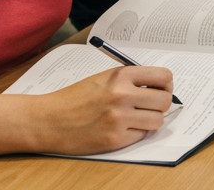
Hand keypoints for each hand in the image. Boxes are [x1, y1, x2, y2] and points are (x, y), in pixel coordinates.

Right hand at [34, 66, 173, 154]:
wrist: (47, 120)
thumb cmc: (74, 98)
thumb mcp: (103, 78)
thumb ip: (131, 80)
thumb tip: (160, 87)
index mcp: (120, 76)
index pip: (164, 77)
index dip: (166, 85)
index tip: (161, 89)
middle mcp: (122, 95)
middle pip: (165, 100)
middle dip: (160, 104)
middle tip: (150, 106)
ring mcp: (119, 118)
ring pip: (157, 120)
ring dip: (150, 120)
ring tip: (136, 118)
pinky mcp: (115, 138)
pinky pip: (141, 135)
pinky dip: (136, 133)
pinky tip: (122, 128)